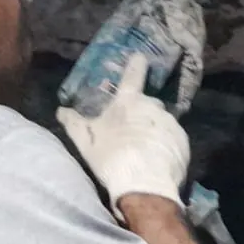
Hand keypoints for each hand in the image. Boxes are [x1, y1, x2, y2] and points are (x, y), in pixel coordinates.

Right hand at [57, 55, 190, 221]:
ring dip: (153, 131)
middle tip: (131, 133)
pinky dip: (166, 145)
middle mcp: (153, 106)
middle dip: (140, 114)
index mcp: (128, 102)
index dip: (136, 65)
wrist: (144, 186)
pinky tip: (157, 160)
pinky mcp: (183, 141)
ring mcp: (170, 123)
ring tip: (144, 152)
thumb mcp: (85, 142)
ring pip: (160, 122)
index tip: (140, 57)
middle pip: (147, 105)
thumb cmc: (111, 158)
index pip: (133, 76)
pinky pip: (172, 139)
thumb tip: (60, 110)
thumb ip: (74, 123)